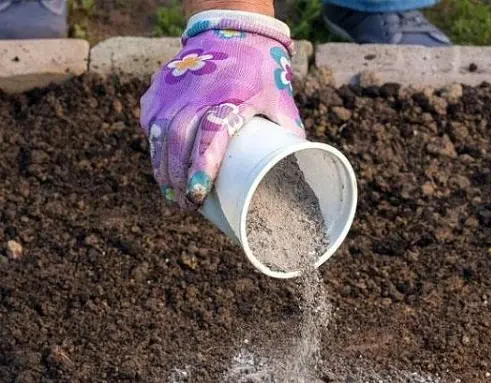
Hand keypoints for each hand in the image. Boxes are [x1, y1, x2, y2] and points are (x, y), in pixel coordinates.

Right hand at [140, 11, 303, 208]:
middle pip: (177, 143)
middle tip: (184, 204)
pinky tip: (159, 162)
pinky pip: (150, 121)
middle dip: (177, 178)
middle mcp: (195, 96)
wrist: (230, 27)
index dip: (201, 169)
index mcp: (228, 100)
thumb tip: (298, 161)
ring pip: (158, 135)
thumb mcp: (280, 96)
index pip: (209, 138)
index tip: (198, 194)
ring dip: (161, 167)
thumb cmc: (260, 67)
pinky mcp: (160, 87)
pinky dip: (153, 144)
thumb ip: (289, 128)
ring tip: (170, 193)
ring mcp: (173, 91)